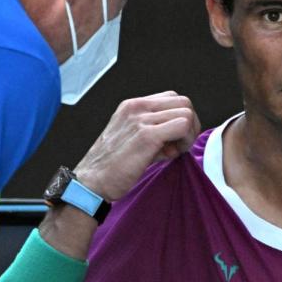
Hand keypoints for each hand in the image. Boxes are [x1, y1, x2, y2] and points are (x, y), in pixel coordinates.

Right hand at [74, 91, 199, 201]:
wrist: (92, 182)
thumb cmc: (111, 166)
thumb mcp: (132, 139)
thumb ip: (155, 133)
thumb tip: (178, 139)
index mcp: (133, 106)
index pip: (172, 99)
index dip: (180, 118)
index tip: (173, 139)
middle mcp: (137, 107)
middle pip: (183, 102)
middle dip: (189, 125)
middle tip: (179, 146)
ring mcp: (141, 119)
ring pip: (187, 113)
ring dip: (188, 134)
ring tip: (173, 151)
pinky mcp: (147, 136)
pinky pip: (182, 126)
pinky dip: (184, 141)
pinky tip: (171, 155)